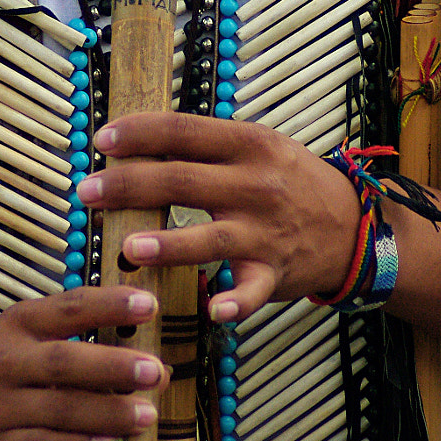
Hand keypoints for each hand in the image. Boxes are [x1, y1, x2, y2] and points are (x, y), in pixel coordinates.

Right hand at [0, 285, 167, 440]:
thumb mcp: (12, 334)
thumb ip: (63, 331)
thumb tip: (133, 336)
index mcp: (15, 325)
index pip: (67, 308)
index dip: (109, 304)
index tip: (149, 303)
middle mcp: (5, 362)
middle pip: (63, 362)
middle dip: (113, 366)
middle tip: (156, 371)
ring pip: (59, 410)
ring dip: (107, 413)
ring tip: (146, 415)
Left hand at [75, 113, 363, 322]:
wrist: (353, 226)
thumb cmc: (291, 182)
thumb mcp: (259, 146)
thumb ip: (206, 145)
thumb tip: (137, 140)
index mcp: (249, 144)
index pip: (184, 132)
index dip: (139, 133)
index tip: (101, 140)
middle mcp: (256, 184)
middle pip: (182, 181)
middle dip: (129, 185)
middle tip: (87, 191)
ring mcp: (266, 231)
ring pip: (210, 237)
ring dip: (169, 244)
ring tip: (130, 248)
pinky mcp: (275, 272)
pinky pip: (253, 290)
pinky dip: (236, 301)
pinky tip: (214, 308)